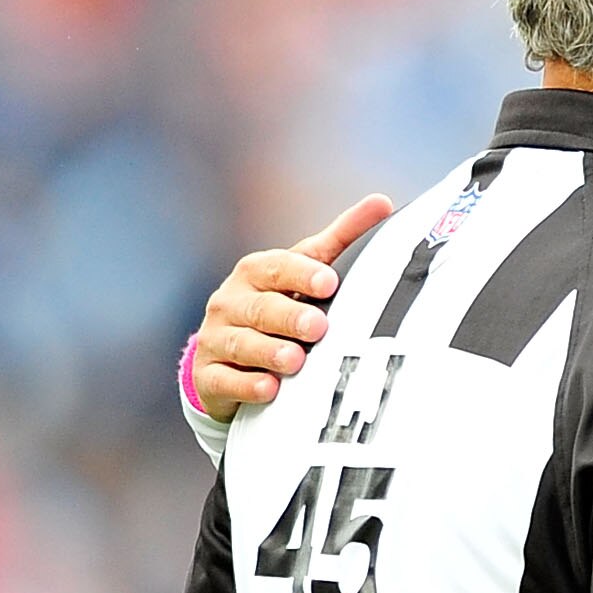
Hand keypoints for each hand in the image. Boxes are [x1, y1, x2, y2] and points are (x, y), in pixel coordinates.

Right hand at [189, 194, 393, 418]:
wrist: (229, 354)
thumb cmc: (279, 303)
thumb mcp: (305, 271)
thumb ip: (340, 240)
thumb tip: (383, 203)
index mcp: (257, 272)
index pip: (276, 267)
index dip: (301, 273)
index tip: (329, 282)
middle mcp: (231, 302)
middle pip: (259, 307)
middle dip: (288, 316)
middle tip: (318, 326)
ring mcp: (217, 338)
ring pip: (240, 343)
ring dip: (268, 351)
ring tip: (295, 360)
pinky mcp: (209, 375)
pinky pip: (224, 380)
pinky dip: (246, 385)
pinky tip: (268, 389)